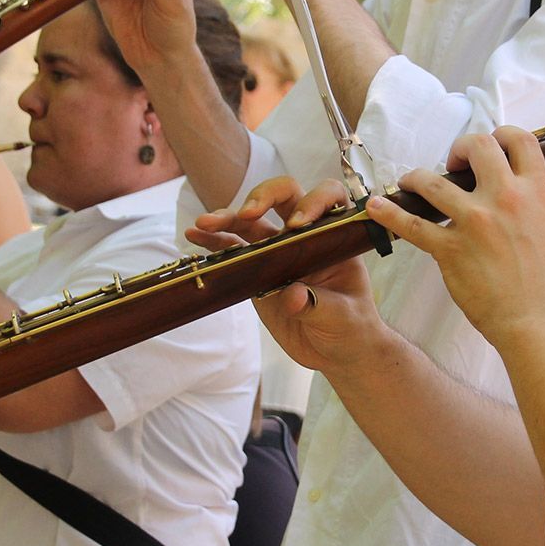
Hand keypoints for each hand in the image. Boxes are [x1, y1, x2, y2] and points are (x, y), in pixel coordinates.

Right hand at [186, 175, 389, 371]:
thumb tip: (293, 296)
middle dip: (264, 195)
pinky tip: (195, 236)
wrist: (334, 349)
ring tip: (204, 223)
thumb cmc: (349, 327)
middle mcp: (305, 236)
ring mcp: (278, 249)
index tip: (298, 224)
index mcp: (334, 238)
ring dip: (228, 217)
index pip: (329, 198)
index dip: (314, 201)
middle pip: (285, 196)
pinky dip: (214, 240)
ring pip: (251, 221)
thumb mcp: (342, 317)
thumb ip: (319, 305)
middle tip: (247, 213)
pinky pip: (233, 247)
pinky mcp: (257, 268)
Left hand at [365, 127, 544, 348]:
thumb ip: (531, 205)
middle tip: (452, 163)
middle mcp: (504, 199)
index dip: (502, 135)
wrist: (540, 322)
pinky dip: (389, 214)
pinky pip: (412, 225)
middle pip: (477, 146)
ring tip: (410, 182)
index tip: (490, 145)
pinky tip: (376, 208)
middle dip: (460, 148)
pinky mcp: (450, 250)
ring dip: (416, 177)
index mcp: (535, 193)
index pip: (520, 140)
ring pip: (433, 182)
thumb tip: (516, 194)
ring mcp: (474, 223)